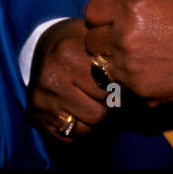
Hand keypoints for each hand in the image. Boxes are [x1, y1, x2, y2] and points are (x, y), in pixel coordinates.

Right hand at [26, 18, 108, 141]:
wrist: (44, 47)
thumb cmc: (78, 44)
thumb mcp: (94, 37)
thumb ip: (113, 53)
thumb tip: (136, 78)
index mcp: (68, 54)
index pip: (109, 87)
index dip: (115, 84)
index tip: (112, 77)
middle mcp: (52, 78)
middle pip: (100, 110)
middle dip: (105, 102)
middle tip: (99, 89)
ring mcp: (42, 99)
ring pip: (88, 126)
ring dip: (93, 116)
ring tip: (88, 97)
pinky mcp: (36, 116)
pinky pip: (70, 136)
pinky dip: (78, 127)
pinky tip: (75, 108)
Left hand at [83, 0, 172, 102]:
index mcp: (129, 8)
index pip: (91, 11)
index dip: (102, 12)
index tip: (115, 15)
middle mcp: (124, 37)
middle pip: (91, 39)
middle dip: (104, 36)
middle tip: (125, 35)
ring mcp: (130, 66)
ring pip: (101, 63)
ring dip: (113, 58)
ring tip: (137, 52)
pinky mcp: (138, 88)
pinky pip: (118, 82)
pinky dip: (128, 76)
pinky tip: (147, 67)